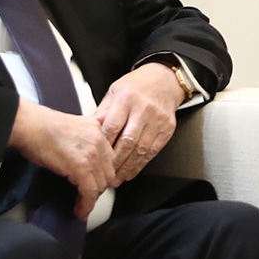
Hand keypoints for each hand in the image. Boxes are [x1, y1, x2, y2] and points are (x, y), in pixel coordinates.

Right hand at [9, 102, 113, 219]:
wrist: (30, 125)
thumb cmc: (41, 127)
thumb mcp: (73, 125)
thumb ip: (85, 136)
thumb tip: (83, 153)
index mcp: (98, 130)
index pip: (110, 158)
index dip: (102, 173)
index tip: (95, 183)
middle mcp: (99, 141)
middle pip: (108, 172)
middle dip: (98, 187)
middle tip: (87, 196)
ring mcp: (91, 154)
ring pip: (101, 184)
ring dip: (92, 199)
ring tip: (82, 207)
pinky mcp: (81, 167)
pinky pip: (89, 191)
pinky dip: (86, 204)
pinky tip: (80, 211)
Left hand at [95, 62, 182, 183]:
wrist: (164, 80)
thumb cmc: (135, 87)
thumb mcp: (114, 93)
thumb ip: (102, 113)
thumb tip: (90, 133)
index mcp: (126, 98)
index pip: (112, 127)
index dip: (104, 146)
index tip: (94, 159)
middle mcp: (143, 109)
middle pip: (128, 141)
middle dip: (115, 162)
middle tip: (104, 176)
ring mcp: (158, 119)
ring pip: (141, 149)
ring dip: (127, 167)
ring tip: (116, 179)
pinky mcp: (168, 128)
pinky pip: (153, 150)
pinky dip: (141, 164)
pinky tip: (131, 171)